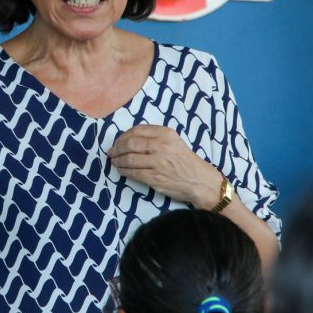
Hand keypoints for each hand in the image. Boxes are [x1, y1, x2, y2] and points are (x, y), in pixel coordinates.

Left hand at [108, 124, 222, 208]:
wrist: (200, 181)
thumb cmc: (186, 161)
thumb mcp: (174, 142)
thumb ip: (155, 137)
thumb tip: (128, 139)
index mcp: (166, 134)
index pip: (137, 130)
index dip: (123, 136)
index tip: (118, 142)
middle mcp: (162, 146)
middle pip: (130, 143)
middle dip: (117, 148)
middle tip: (112, 153)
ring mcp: (158, 162)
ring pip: (129, 158)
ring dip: (118, 161)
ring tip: (115, 162)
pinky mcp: (155, 177)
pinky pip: (133, 172)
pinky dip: (123, 171)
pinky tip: (121, 170)